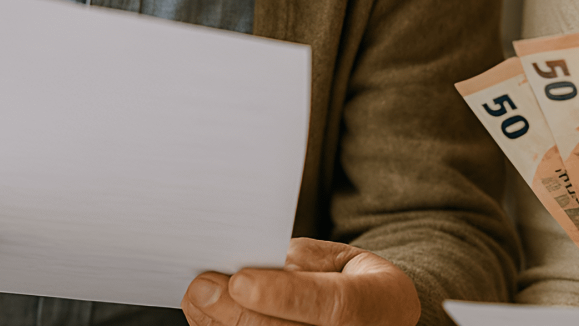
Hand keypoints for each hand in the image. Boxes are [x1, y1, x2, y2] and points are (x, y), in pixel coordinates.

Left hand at [182, 238, 420, 325]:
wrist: (378, 318)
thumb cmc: (354, 283)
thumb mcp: (341, 259)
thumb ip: (302, 262)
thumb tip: (249, 267)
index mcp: (380, 304)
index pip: (332, 305)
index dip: (285, 295)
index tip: (241, 280)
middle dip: (238, 313)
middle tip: (202, 287)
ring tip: (198, 300)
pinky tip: (208, 318)